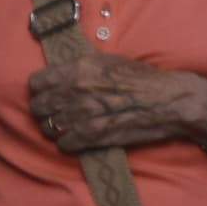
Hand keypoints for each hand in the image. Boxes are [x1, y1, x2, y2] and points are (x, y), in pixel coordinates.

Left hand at [28, 45, 206, 157]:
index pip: (37, 83)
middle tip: (57, 112)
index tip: (49, 93)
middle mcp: (77, 91)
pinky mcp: (93, 136)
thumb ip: (80, 68)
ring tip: (69, 126)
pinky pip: (65, 144)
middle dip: (45, 111)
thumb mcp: (109, 62)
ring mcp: (84, 115)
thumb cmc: (143, 79)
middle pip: (39, 107)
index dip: (41, 89)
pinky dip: (69, 143)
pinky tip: (79, 138)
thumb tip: (58, 75)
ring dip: (56, 128)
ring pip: (49, 128)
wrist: (170, 100)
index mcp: (79, 69)